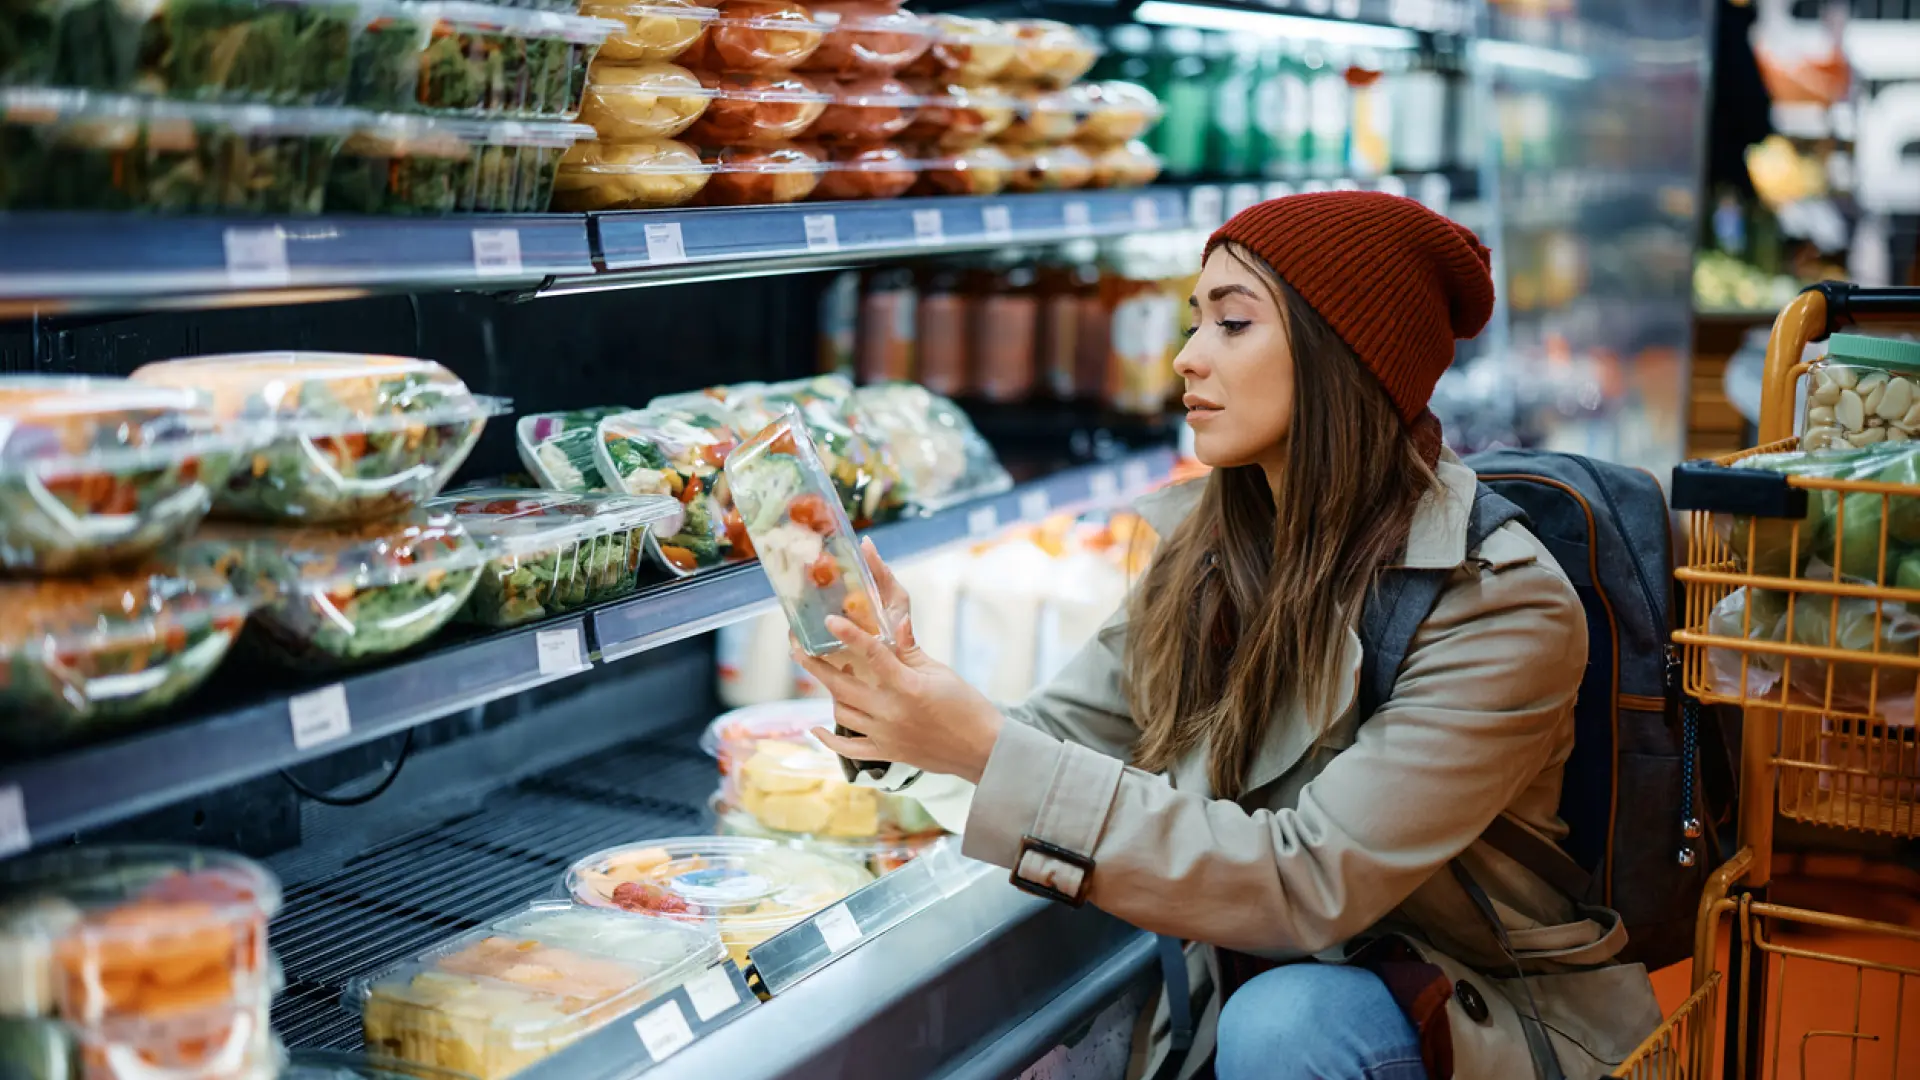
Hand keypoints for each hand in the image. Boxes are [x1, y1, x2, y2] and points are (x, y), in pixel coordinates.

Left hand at [795, 539, 1003, 783]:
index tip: (828, 620)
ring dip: (827, 692)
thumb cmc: (967, 706)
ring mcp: (885, 735)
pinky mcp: (886, 753)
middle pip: (841, 686)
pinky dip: (828, 739)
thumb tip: (894, 620)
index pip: (872, 655)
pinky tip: (815, 728)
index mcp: (908, 687)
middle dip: (815, 665)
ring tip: (821, 672)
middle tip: (796, 646)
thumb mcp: (940, 673)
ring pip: (841, 712)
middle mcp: (891, 712)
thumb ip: (910, 650)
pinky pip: (849, 748)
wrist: (982, 750)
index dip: (848, 636)